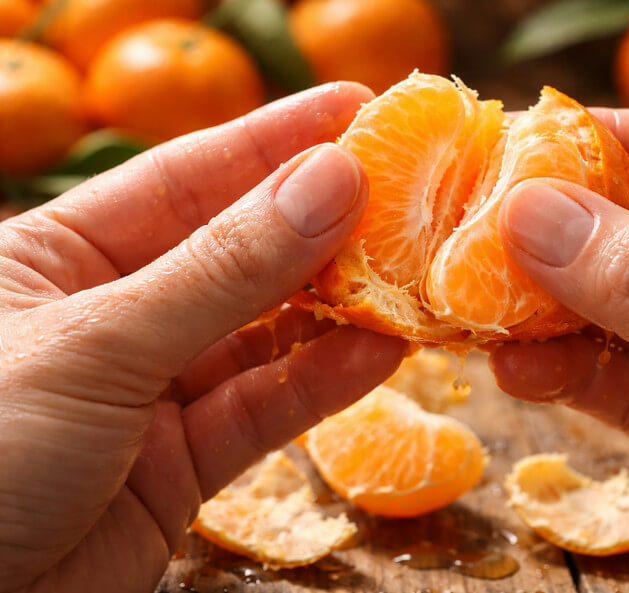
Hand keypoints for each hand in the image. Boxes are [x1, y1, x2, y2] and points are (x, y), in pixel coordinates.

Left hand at [0, 82, 406, 592]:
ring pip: (261, 334)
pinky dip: (322, 382)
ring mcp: (151, 388)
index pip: (183, 177)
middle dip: (318, 224)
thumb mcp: (98, 344)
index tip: (354, 110)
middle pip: (235, 252)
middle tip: (404, 191)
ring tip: (406, 279)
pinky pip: (263, 408)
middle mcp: (111, 313)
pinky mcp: (182, 461)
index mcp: (57, 256)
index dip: (272, 140)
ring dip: (335, 309)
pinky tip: (377, 352)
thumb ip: (221, 272)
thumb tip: (330, 184)